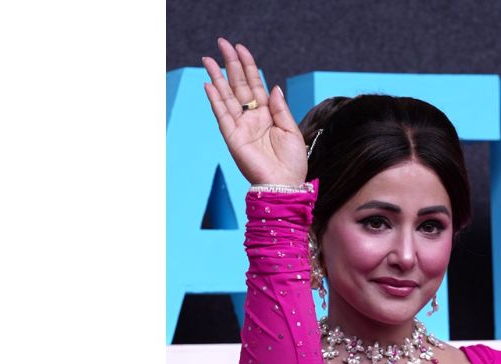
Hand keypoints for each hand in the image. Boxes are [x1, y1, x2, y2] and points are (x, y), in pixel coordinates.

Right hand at [201, 38, 307, 185]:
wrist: (285, 184)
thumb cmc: (292, 162)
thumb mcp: (292, 130)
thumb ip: (280, 108)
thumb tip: (272, 87)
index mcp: (267, 114)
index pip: (255, 84)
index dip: (248, 65)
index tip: (240, 48)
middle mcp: (252, 118)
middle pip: (238, 85)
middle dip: (230, 63)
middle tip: (222, 43)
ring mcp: (241, 126)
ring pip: (226, 96)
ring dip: (217, 77)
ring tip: (208, 59)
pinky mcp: (233, 137)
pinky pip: (222, 114)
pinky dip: (215, 99)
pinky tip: (209, 84)